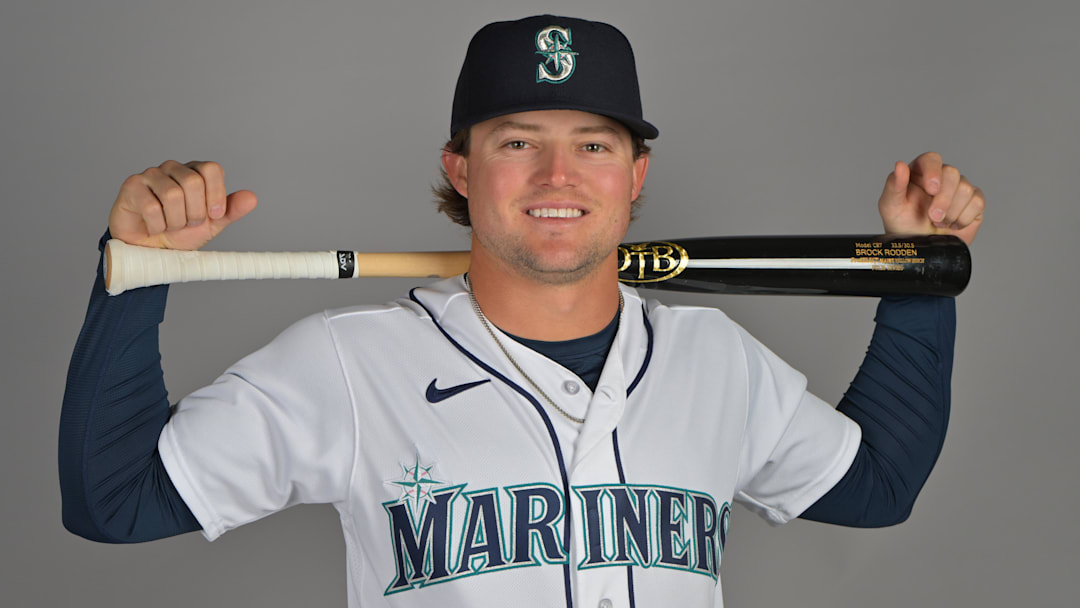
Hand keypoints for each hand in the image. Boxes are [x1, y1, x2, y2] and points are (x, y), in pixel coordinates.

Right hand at [108, 160, 256, 249]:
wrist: (150, 250)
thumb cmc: (179, 233)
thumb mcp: (211, 225)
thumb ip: (230, 211)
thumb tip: (252, 198)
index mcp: (195, 173)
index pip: (212, 169)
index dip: (216, 195)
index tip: (214, 215)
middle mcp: (173, 168)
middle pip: (193, 182)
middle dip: (195, 212)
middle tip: (188, 223)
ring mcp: (151, 175)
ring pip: (172, 195)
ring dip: (176, 221)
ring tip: (170, 225)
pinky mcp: (132, 186)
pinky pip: (152, 207)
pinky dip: (157, 225)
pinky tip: (153, 227)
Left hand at [877, 152, 984, 245]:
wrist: (919, 247)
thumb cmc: (903, 225)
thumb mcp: (891, 206)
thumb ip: (894, 185)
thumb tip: (899, 165)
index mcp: (921, 172)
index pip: (932, 159)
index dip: (934, 171)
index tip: (931, 190)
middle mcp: (942, 176)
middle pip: (952, 173)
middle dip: (943, 199)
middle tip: (933, 217)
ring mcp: (959, 188)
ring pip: (966, 189)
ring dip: (951, 212)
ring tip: (938, 222)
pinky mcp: (974, 202)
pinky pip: (977, 203)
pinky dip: (963, 218)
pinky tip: (952, 225)